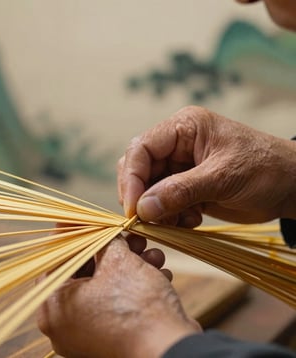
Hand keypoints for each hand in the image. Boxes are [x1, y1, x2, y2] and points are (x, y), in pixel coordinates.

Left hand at [38, 237, 200, 357]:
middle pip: (85, 272)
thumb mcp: (118, 262)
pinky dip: (133, 285)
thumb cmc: (137, 308)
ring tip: (151, 252)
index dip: (75, 235)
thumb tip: (98, 229)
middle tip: (128, 235)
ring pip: (105, 286)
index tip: (85, 220)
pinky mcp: (111, 338)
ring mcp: (88, 334)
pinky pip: (116, 303)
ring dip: (129, 264)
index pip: (58, 259)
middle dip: (113, 249)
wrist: (171, 350)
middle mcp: (66, 325)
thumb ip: (103, 241)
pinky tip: (157, 271)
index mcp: (55, 307)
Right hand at [117, 106, 295, 225]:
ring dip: (158, 210)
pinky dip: (171, 217)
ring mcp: (180, 167)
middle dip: (143, 197)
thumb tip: (143, 209)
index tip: (135, 208)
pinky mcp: (186, 187)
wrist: (292, 186)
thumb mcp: (222, 177)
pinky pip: (164, 203)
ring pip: (149, 190)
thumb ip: (180, 191)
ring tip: (181, 221)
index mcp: (183, 128)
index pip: (141, 149)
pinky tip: (192, 221)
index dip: (132, 178)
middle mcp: (176, 145)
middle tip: (151, 221)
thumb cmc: (265, 169)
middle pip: (140, 169)